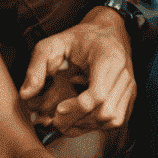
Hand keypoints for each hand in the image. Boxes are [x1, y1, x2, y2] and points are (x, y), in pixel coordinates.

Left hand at [20, 11, 134, 133]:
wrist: (108, 31)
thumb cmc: (80, 38)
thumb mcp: (53, 44)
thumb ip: (36, 67)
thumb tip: (26, 95)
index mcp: (107, 57)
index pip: (98, 94)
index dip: (76, 108)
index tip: (58, 109)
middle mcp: (124, 73)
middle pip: (105, 111)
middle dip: (78, 121)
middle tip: (56, 120)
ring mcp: (130, 86)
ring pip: (112, 119)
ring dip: (87, 125)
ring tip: (68, 119)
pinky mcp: (130, 96)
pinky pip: (117, 120)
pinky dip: (97, 124)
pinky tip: (81, 117)